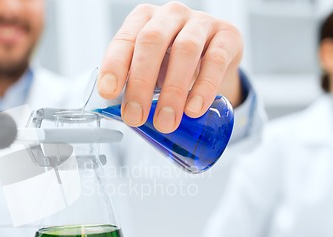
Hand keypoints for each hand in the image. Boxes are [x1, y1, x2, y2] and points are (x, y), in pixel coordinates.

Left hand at [97, 1, 242, 132]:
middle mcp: (170, 15)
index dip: (114, 65)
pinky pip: (216, 59)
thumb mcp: (148, 70)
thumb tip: (118, 115)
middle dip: (141, 82)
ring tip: (166, 122)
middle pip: (152, 41)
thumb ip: (132, 85)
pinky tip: (194, 110)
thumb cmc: (171, 64)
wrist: (213, 58)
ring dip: (173, 90)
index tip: (108, 93)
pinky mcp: (228, 35)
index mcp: (143, 19)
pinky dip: (205, 87)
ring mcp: (201, 21)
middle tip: (135, 117)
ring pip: (185, 50)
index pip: (125, 39)